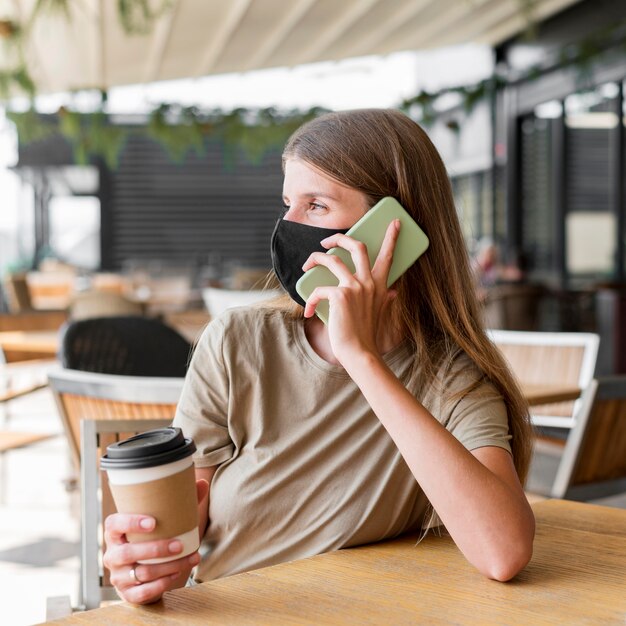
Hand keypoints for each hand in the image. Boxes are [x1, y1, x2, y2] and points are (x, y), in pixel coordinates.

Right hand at [103, 479, 208, 604]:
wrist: (147, 572)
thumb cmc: (156, 538)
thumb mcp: (165, 521)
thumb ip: (182, 503)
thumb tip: (202, 482)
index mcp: (116, 532)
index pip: (114, 524)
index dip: (130, 523)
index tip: (153, 522)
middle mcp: (112, 554)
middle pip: (128, 553)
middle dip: (156, 549)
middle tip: (179, 545)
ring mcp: (118, 576)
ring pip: (140, 573)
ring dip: (167, 567)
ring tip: (189, 559)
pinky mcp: (127, 593)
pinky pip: (142, 592)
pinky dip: (161, 584)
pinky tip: (176, 575)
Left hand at [302, 219, 400, 365]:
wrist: (359, 353)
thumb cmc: (365, 335)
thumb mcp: (379, 313)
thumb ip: (385, 299)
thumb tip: (393, 292)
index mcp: (380, 285)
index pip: (388, 255)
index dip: (391, 237)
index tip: (395, 222)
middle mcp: (369, 282)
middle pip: (356, 246)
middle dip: (338, 238)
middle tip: (326, 241)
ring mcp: (355, 287)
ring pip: (331, 259)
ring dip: (314, 259)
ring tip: (307, 266)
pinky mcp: (339, 296)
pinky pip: (318, 288)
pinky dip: (309, 298)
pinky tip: (307, 310)